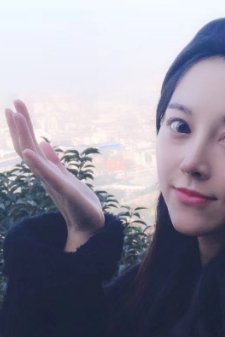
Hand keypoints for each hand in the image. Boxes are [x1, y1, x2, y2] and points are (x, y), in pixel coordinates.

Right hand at [5, 99, 104, 249]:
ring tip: (16, 115)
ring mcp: (52, 182)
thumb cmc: (78, 202)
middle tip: (14, 103)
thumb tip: (44, 144)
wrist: (89, 224)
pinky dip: (37, 164)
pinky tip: (30, 151)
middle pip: (27, 147)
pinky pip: (48, 175)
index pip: (30, 146)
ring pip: (33, 157)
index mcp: (46, 171)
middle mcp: (46, 175)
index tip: (15, 108)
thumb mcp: (65, 176)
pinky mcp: (64, 190)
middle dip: (21, 126)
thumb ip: (54, 162)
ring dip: (24, 136)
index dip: (23, 129)